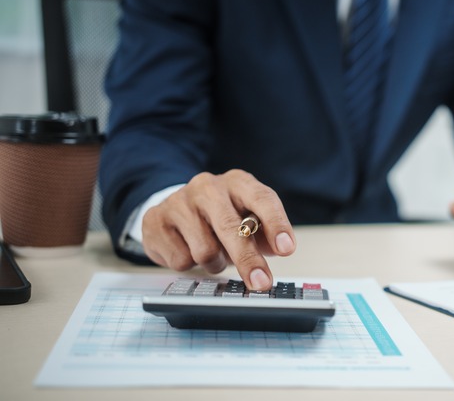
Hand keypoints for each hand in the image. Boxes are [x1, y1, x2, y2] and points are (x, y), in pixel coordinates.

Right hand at [141, 170, 294, 289]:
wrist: (175, 210)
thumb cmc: (222, 218)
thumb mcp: (249, 221)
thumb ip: (266, 235)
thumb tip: (280, 249)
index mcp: (238, 182)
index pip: (262, 199)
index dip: (276, 224)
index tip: (286, 249)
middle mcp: (208, 186)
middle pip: (232, 227)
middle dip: (248, 259)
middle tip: (260, 283)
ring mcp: (179, 201)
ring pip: (205, 250)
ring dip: (214, 263)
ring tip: (213, 253)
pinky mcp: (155, 219)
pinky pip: (180, 259)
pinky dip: (189, 265)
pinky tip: (187, 249)